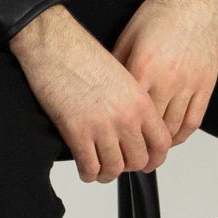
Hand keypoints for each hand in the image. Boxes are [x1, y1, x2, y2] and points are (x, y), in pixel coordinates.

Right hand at [8, 5, 172, 183]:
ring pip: (114, 169)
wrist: (55, 44)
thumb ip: (133, 103)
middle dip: (128, 167)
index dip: (155, 158)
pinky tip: (84, 166)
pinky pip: (89, 167)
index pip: (161, 143)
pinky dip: (88, 173)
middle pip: (138, 161)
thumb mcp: (122, 76)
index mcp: (140, 100)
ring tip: (99, 168)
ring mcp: (102, 126)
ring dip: (106, 173)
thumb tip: (135, 128)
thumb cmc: (83, 54)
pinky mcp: (77, 132)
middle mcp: (126, 116)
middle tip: (118, 163)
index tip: (147, 161)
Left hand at [110, 0, 217, 144]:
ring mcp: (189, 83)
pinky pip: (195, 119)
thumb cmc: (161, 13)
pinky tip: (173, 138)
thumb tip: (105, 88)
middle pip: (151, 127)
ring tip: (150, 151)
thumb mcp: (128, 36)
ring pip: (174, 128)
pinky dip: (183, 134)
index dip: (120, 132)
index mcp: (143, 67)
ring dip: (162, 144)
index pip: (128, 112)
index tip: (114, 142)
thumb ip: (117, 64)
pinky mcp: (206, 83)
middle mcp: (167, 79)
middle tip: (132, 155)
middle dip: (140, 145)